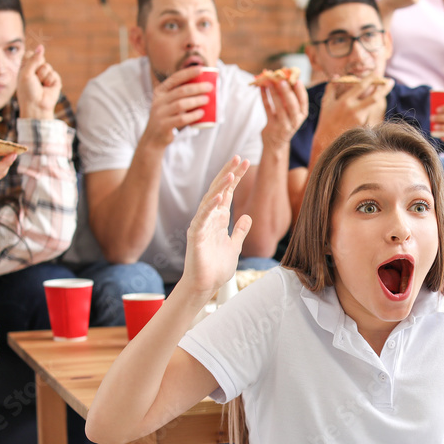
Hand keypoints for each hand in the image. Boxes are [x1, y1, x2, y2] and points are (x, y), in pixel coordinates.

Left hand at [16, 45, 62, 119]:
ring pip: (47, 66)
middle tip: (34, 79)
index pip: (30, 54)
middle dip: (37, 68)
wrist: (37, 106)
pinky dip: (50, 81)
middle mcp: (36, 70)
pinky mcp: (54, 81)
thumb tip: (41, 47)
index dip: (30, 58)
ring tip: (40, 85)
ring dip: (43, 76)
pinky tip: (47, 88)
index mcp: (25, 67)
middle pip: (40, 58)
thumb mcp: (26, 73)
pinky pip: (54, 74)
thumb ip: (34, 59)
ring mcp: (46, 75)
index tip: (27, 68)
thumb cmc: (27, 91)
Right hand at [141, 66, 212, 150]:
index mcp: (160, 92)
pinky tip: (201, 113)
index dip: (188, 73)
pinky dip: (193, 115)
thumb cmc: (167, 117)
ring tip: (207, 99)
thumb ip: (180, 96)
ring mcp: (160, 113)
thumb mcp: (168, 104)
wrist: (153, 137)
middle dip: (197, 87)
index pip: (174, 78)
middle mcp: (158, 100)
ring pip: (181, 104)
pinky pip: (181, 119)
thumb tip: (203, 87)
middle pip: (180, 91)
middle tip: (210, 87)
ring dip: (196, 101)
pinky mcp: (164, 125)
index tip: (201, 69)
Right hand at [181, 156, 251, 298]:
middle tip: (239, 158)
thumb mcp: (235, 247)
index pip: (227, 192)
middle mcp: (210, 218)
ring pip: (210, 200)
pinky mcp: (196, 235)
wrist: (205, 285)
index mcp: (219, 219)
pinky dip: (210, 207)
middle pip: (219, 190)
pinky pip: (203, 218)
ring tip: (231, 174)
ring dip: (220, 187)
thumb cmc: (216, 268)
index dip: (236, 177)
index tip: (245, 162)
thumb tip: (247, 217)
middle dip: (229, 173)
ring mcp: (202, 225)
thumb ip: (240, 232)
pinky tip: (219, 197)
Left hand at [259, 78, 308, 146]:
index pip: (303, 103)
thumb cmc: (285, 121)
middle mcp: (295, 122)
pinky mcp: (271, 127)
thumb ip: (290, 97)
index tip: (297, 80)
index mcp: (302, 115)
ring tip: (269, 82)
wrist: (276, 142)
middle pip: (293, 106)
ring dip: (274, 94)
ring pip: (279, 108)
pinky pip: (268, 110)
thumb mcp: (291, 112)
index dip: (301, 91)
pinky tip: (262, 88)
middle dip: (287, 92)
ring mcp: (283, 126)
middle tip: (281, 80)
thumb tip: (285, 77)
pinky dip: (264, 98)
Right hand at [317, 76, 393, 138]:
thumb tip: (337, 76)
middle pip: (375, 97)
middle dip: (385, 88)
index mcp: (345, 101)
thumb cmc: (326, 121)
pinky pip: (368, 114)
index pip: (362, 86)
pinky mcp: (363, 126)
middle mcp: (355, 110)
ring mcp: (360, 119)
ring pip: (372, 105)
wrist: (327, 141)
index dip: (372, 78)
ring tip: (380, 91)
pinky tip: (365, 109)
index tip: (378, 72)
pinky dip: (368, 109)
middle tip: (391, 81)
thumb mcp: (326, 103)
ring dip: (377, 97)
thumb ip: (332, 88)